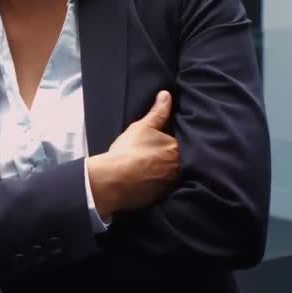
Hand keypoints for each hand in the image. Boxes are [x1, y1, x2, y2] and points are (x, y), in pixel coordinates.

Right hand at [87, 90, 179, 217]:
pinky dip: (157, 184)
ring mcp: (171, 184)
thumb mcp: (142, 126)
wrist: (112, 180)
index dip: (169, 143)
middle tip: (152, 156)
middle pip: (177, 160)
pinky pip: (163, 188)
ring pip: (171, 174)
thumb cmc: (127, 151)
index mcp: (176, 148)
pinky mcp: (162, 197)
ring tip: (148, 169)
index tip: (158, 144)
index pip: (179, 143)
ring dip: (164, 172)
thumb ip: (157, 111)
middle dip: (168, 158)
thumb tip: (166, 95)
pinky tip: (146, 180)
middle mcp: (178, 168)